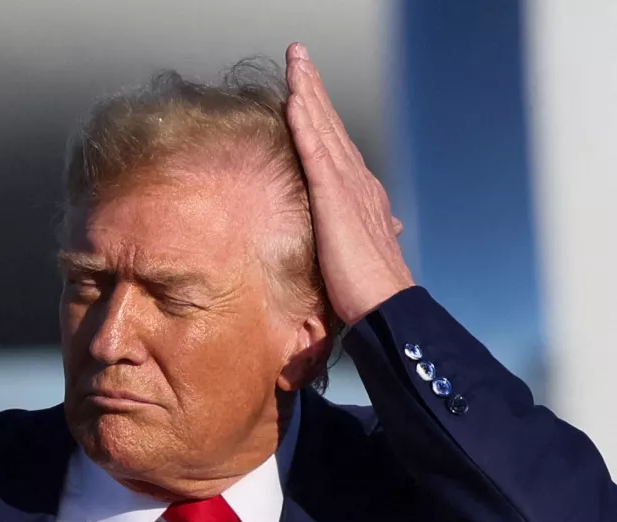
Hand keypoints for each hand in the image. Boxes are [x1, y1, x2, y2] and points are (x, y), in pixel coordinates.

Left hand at [285, 42, 413, 324]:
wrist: (385, 304)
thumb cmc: (371, 286)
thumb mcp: (364, 250)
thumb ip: (367, 230)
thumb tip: (387, 225)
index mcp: (360, 193)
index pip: (335, 144)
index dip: (321, 114)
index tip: (306, 87)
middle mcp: (357, 181)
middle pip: (330, 125)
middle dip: (313, 87)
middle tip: (299, 56)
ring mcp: (347, 187)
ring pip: (324, 129)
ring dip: (308, 93)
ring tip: (295, 64)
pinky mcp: (335, 199)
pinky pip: (316, 153)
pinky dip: (306, 124)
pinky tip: (295, 101)